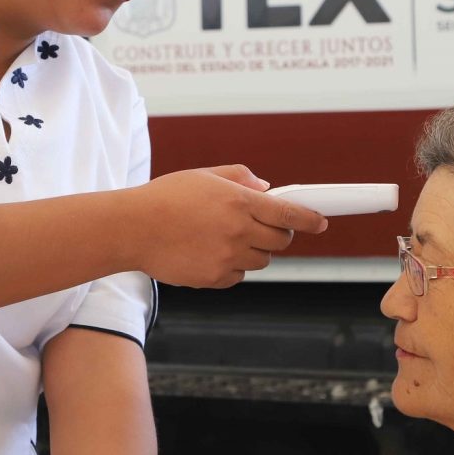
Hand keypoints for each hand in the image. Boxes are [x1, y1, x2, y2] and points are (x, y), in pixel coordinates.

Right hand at [128, 164, 327, 287]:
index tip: (321, 222)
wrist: (132, 228)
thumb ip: (240, 178)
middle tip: (268, 229)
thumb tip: (266, 188)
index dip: (310, 219)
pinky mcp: (215, 278)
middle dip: (281, 235)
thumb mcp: (203, 176)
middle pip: (281, 241)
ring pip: (262, 261)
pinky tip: (212, 253)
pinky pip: (239, 276)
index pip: (288, 213)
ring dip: (255, 251)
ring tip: (229, 239)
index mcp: (238, 201)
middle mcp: (238, 230)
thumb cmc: (164, 198)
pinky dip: (234, 267)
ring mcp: (228, 257)